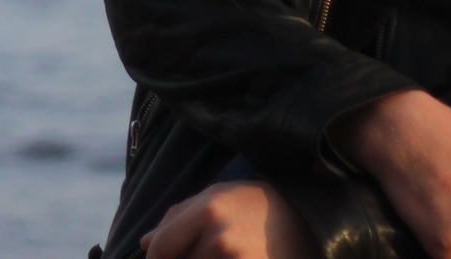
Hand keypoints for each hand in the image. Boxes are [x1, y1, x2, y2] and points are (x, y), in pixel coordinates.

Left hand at [140, 182, 311, 258]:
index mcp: (207, 211)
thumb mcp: (214, 197)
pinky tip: (236, 256)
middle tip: (203, 249)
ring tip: (227, 250)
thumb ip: (176, 218)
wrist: (306, 219)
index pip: (161, 248)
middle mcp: (221, 239)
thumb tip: (144, 243)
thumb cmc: (253, 206)